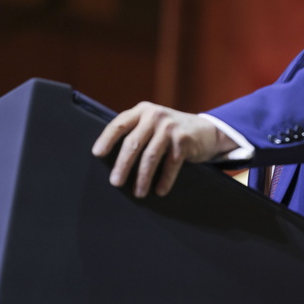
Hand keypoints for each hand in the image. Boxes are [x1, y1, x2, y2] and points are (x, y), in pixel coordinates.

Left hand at [91, 102, 237, 197]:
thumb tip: (110, 159)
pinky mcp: (184, 140)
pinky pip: (170, 164)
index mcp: (142, 111)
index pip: (119, 124)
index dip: (107, 139)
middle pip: (133, 143)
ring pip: (150, 156)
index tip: (97, 154)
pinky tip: (159, 191)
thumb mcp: (152, 123)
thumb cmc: (171, 131)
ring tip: (138, 192)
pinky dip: (164, 180)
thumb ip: (136, 131)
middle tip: (115, 182)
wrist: (205, 131)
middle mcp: (155, 116)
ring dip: (142, 177)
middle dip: (122, 165)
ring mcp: (170, 127)